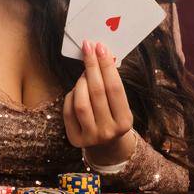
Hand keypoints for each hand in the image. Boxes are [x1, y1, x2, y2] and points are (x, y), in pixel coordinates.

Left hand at [63, 41, 135, 164]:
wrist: (106, 145)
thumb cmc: (113, 116)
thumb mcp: (119, 104)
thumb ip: (111, 85)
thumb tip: (101, 54)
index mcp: (125, 121)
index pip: (115, 88)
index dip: (106, 66)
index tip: (100, 47)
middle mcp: (109, 131)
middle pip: (97, 93)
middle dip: (92, 66)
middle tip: (88, 48)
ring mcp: (91, 137)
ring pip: (81, 103)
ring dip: (81, 82)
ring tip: (84, 73)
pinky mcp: (75, 139)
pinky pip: (68, 111)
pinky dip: (71, 95)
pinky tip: (77, 90)